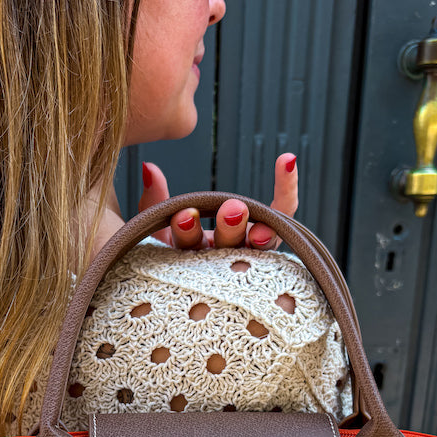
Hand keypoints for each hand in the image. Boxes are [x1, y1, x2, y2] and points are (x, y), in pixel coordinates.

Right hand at [138, 154, 298, 250]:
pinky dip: (286, 187)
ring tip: (259, 206)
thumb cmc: (176, 244)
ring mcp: (249, 251)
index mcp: (192, 258)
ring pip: (259, 242)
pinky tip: (287, 160)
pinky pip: (283, 211)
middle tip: (233, 210)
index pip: (189, 245)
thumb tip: (149, 168)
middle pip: (230, 247)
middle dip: (230, 228)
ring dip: (260, 226)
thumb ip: (153, 201)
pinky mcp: (271, 236)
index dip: (187, 230)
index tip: (185, 214)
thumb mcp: (159, 226)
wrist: (206, 277)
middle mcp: (224, 259)